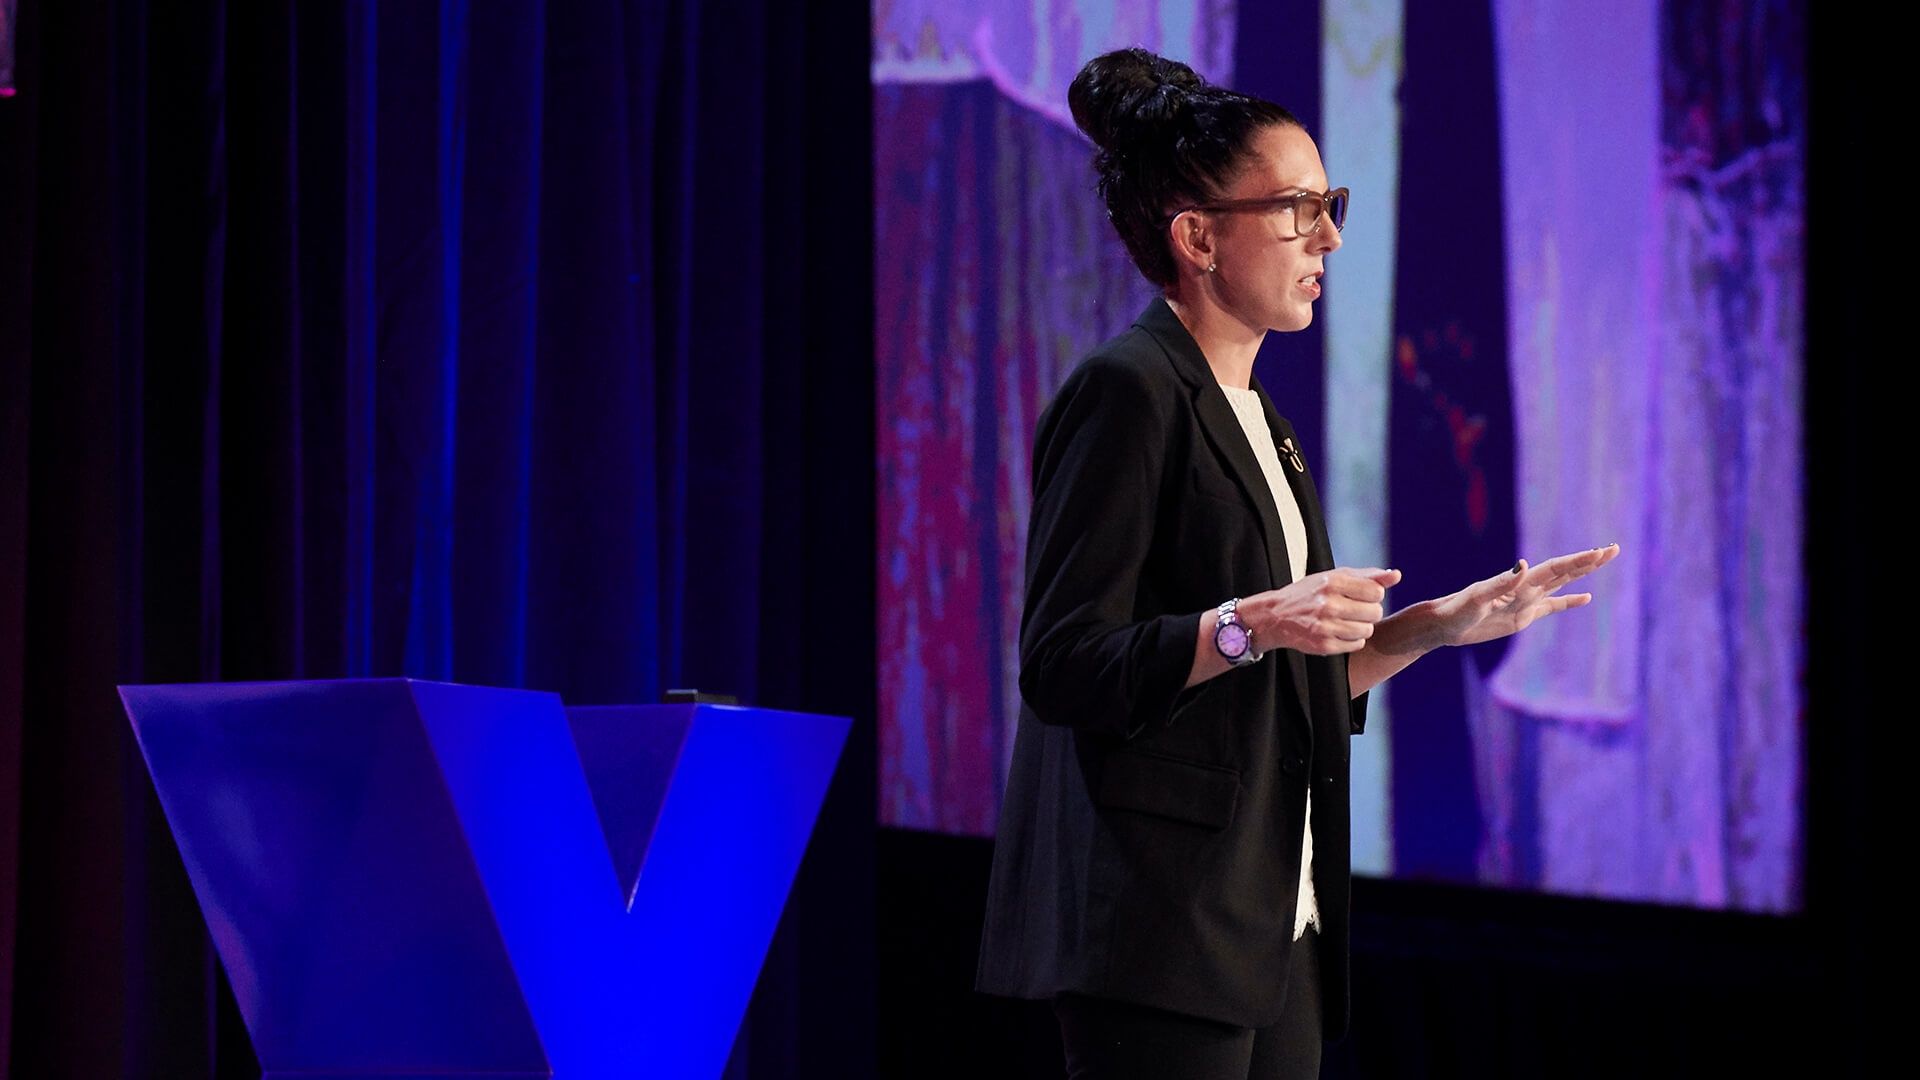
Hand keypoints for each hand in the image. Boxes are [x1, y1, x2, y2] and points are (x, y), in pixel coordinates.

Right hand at [1237, 567, 1402, 655]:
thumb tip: (1397, 575)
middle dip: (1369, 612)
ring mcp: (1325, 627)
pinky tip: (1339, 632)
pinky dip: (1352, 640)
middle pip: (1375, 612)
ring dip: (1362, 627)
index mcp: (1332, 583)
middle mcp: (1329, 604)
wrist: (1276, 616)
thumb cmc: (1311, 593)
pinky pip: (1357, 644)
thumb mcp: (1335, 577)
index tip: (1361, 596)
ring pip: (1368, 630)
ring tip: (1346, 621)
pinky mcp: (1324, 646)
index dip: (1373, 595)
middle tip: (1353, 610)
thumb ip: (1367, 576)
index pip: (1376, 592)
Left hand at [1428, 544, 1619, 647]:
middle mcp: (1526, 588)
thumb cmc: (1456, 611)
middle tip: (1614, 549)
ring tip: (1603, 560)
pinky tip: (1585, 598)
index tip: (1600, 551)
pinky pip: (1552, 606)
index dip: (1579, 560)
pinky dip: (1569, 601)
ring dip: (1582, 573)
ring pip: (1561, 584)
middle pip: (1564, 571)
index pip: (1555, 568)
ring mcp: (1526, 601)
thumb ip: (1500, 583)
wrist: (1443, 624)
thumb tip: (1524, 564)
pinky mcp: (1522, 616)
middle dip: (1589, 561)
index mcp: (1518, 583)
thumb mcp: (1477, 598)